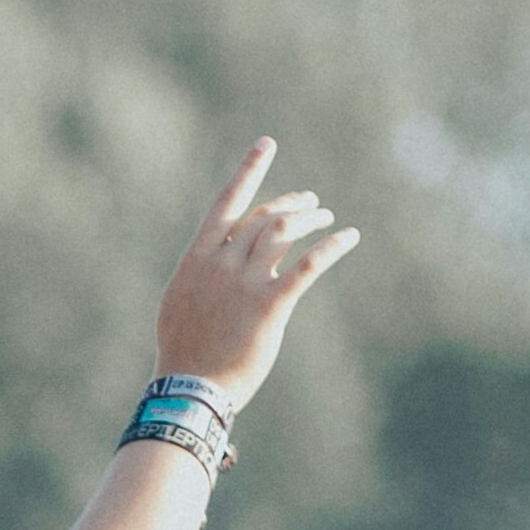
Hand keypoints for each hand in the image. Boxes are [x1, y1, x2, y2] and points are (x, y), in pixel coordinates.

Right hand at [147, 138, 364, 411]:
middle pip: (264, 217)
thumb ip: (202, 273)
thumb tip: (218, 256)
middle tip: (313, 203)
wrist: (190, 386)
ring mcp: (243, 283)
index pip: (226, 204)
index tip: (265, 144)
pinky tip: (348, 237)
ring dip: (310, 220)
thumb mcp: (181, 301)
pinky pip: (306, 266)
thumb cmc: (184, 349)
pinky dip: (331, 247)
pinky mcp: (268, 306)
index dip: (248, 171)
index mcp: (197, 258)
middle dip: (292, 204)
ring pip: (284, 233)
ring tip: (327, 218)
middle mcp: (220, 263)